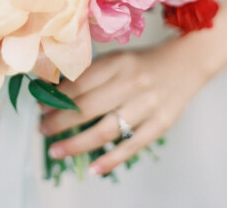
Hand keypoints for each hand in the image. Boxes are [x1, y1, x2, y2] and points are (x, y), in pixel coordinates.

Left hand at [40, 35, 210, 174]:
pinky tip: (94, 168)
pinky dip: (112, 159)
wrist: (186, 63)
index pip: (80, 83)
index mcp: (117, 63)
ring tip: (56, 150)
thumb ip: (91, 73)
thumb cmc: (143, 63)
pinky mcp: (160, 124)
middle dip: (60, 121)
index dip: (57, 97)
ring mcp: (147, 105)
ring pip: (106, 129)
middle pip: (88, 107)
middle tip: (42, 129)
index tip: (40, 105)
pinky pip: (132, 146)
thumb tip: (56, 90)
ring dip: (77, 143)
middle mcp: (131, 83)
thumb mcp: (116, 58)